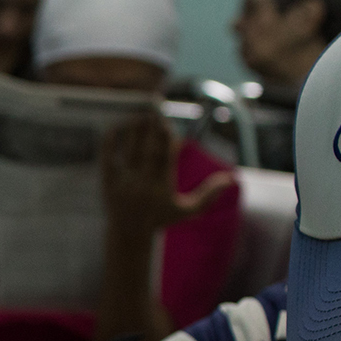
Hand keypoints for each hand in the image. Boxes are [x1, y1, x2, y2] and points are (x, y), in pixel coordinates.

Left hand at [100, 112, 235, 236]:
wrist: (129, 233)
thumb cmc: (161, 218)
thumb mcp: (189, 210)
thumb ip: (209, 194)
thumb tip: (233, 178)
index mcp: (161, 187)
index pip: (164, 159)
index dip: (165, 140)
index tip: (167, 122)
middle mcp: (141, 183)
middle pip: (146, 151)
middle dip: (150, 129)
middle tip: (152, 108)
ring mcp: (123, 182)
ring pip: (128, 151)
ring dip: (133, 130)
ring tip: (139, 112)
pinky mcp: (107, 181)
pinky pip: (107, 158)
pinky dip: (110, 142)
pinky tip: (115, 126)